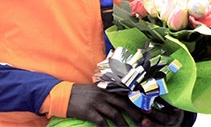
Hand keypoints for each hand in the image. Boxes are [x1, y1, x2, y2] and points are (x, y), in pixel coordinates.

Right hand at [67, 83, 186, 126]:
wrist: (63, 95)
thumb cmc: (82, 93)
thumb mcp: (98, 89)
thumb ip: (110, 91)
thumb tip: (125, 98)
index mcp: (108, 87)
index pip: (126, 94)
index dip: (137, 101)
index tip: (147, 109)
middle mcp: (104, 93)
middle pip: (124, 104)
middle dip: (135, 114)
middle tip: (143, 122)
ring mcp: (96, 102)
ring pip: (115, 114)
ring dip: (124, 124)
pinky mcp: (88, 111)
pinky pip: (101, 121)